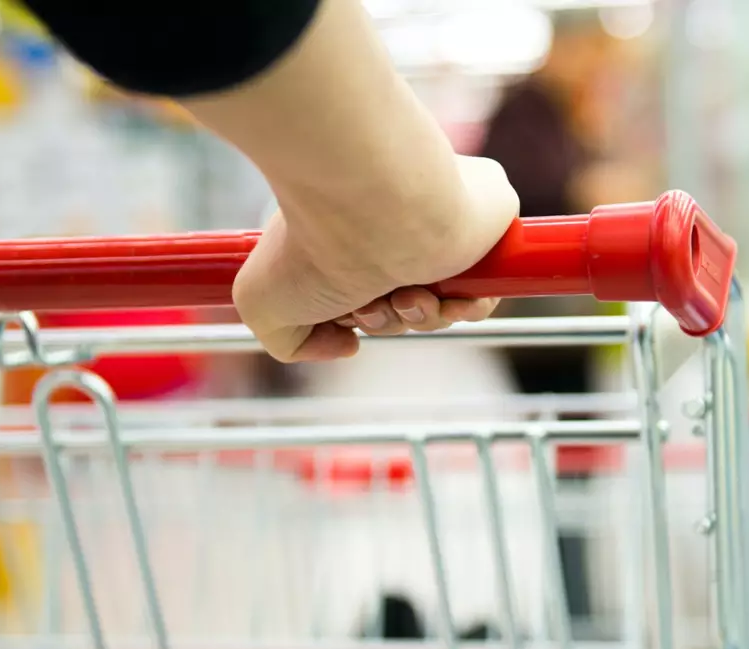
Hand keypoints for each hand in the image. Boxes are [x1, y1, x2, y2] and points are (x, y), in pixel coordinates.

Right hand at [232, 155, 518, 361]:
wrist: (374, 203)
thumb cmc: (314, 242)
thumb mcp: (262, 303)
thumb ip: (289, 341)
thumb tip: (347, 346)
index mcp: (350, 234)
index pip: (366, 291)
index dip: (360, 318)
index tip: (346, 315)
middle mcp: (394, 226)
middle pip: (404, 305)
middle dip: (387, 320)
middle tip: (371, 303)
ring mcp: (440, 224)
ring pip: (443, 305)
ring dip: (420, 318)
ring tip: (404, 295)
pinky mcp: (487, 224)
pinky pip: (484, 292)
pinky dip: (464, 310)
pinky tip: (439, 295)